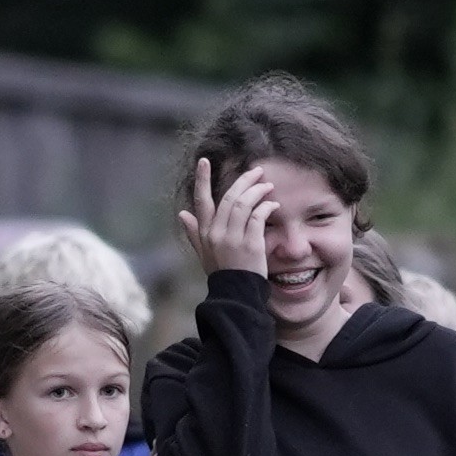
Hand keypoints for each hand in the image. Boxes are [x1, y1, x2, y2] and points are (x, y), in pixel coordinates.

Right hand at [178, 159, 276, 277]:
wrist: (235, 295)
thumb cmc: (221, 273)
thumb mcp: (204, 253)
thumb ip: (194, 233)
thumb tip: (182, 214)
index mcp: (205, 233)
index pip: (201, 201)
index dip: (202, 179)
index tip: (204, 161)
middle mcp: (216, 233)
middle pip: (229, 197)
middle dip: (244, 181)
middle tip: (257, 171)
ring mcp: (233, 238)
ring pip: (244, 204)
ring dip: (258, 191)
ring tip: (268, 186)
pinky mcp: (250, 244)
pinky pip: (258, 217)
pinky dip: (267, 208)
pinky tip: (273, 205)